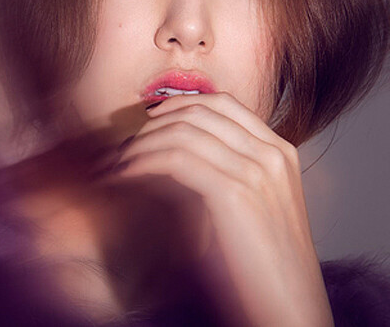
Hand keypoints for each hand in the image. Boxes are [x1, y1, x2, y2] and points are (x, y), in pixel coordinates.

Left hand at [115, 93, 333, 325]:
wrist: (290, 310)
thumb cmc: (265, 266)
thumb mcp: (254, 205)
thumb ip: (228, 171)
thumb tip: (178, 153)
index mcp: (279, 151)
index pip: (223, 103)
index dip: (181, 104)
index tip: (151, 119)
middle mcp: (271, 153)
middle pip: (200, 111)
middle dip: (155, 123)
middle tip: (127, 143)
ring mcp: (256, 170)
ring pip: (183, 132)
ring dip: (142, 144)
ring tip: (119, 162)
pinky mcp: (236, 192)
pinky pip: (176, 159)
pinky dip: (144, 163)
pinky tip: (126, 176)